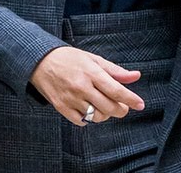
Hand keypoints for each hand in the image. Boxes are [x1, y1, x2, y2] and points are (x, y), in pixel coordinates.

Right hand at [30, 46, 144, 125]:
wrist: (40, 62)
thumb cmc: (69, 59)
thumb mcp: (93, 59)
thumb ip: (115, 70)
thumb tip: (136, 76)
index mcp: (91, 72)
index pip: (115, 90)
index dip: (131, 99)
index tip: (141, 104)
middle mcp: (81, 86)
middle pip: (109, 107)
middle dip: (120, 110)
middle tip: (122, 107)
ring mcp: (70, 98)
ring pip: (96, 116)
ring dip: (105, 114)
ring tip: (103, 106)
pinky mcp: (61, 108)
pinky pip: (81, 121)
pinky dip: (88, 118)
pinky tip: (88, 108)